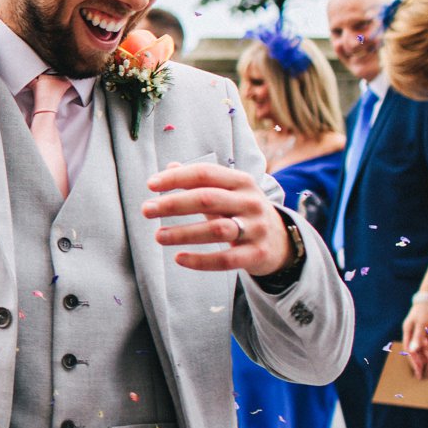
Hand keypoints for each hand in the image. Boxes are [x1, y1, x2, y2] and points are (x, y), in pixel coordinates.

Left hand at [142, 161, 292, 275]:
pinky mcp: (257, 254)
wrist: (281, 241)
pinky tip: (179, 259)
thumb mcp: (228, 192)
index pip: (205, 173)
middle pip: (208, 199)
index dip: (176, 178)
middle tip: (146, 210)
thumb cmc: (242, 212)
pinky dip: (201, 260)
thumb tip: (169, 166)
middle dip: (173, 204)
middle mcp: (251, 202)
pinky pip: (226, 259)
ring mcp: (256, 229)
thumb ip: (200, 181)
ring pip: (217, 230)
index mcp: (242, 182)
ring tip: (158, 236)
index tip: (150, 184)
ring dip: (183, 233)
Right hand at [403, 297, 427, 377]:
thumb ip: (417, 338)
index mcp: (408, 331)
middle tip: (424, 374)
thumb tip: (412, 351)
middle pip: (417, 350)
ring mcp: (421, 332)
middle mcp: (413, 333)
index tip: (417, 370)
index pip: (409, 349)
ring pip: (425, 348)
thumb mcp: (420, 324)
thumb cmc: (424, 310)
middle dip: (421, 362)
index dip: (413, 360)